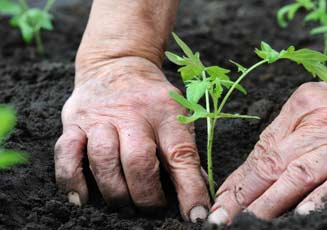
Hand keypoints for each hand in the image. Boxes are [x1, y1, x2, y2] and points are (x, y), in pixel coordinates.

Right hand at [54, 57, 209, 221]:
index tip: (196, 216)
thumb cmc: (152, 99)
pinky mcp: (73, 122)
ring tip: (124, 205)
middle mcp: (132, 113)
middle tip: (152, 209)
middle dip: (146, 195)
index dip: (190, 189)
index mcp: (166, 112)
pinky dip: (72, 180)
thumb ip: (184, 153)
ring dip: (115, 191)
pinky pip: (66, 153)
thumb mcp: (176, 115)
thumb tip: (197, 195)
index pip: (181, 155)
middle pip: (138, 160)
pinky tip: (82, 199)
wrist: (117, 65)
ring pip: (103, 159)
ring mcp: (99, 117)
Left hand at [208, 49, 326, 223]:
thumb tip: (250, 171)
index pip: (261, 151)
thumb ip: (284, 136)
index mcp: (298, 108)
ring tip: (250, 221)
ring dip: (271, 201)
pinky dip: (323, 197)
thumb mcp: (313, 106)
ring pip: (299, 173)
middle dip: (244, 195)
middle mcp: (315, 124)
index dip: (238, 180)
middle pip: (272, 163)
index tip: (220, 202)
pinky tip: (304, 214)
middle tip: (222, 218)